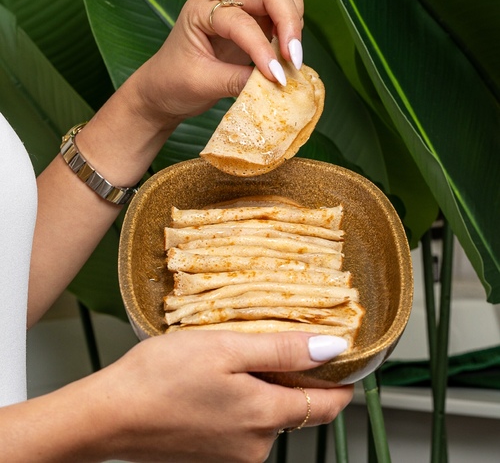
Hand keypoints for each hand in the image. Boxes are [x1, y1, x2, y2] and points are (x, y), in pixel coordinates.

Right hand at [88, 331, 351, 462]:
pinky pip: (244, 424)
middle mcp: (254, 445)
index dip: (340, 383)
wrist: (109, 414)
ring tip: (242, 354)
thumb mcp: (226, 348)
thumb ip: (282, 350)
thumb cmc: (162, 377)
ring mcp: (233, 454)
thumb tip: (332, 348)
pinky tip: (220, 378)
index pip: (326, 406)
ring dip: (266, 385)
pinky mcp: (213, 454)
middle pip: (296, 408)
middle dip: (297, 377)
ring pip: (268, 414)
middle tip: (280, 341)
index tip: (344, 361)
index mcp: (263, 416)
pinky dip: (244, 399)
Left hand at [130, 0, 303, 129]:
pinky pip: (281, 16)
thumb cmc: (173, 83)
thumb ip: (238, 81)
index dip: (263, 48)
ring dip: (293, 22)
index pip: (242, 21)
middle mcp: (223, 2)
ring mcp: (240, 11)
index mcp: (202, 9)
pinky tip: (286, 56)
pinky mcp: (253, 26)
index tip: (276, 77)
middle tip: (293, 59)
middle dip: (288, 21)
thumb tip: (276, 82)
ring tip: (291, 57)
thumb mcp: (203, 84)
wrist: (162, 91)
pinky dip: (290, 32)